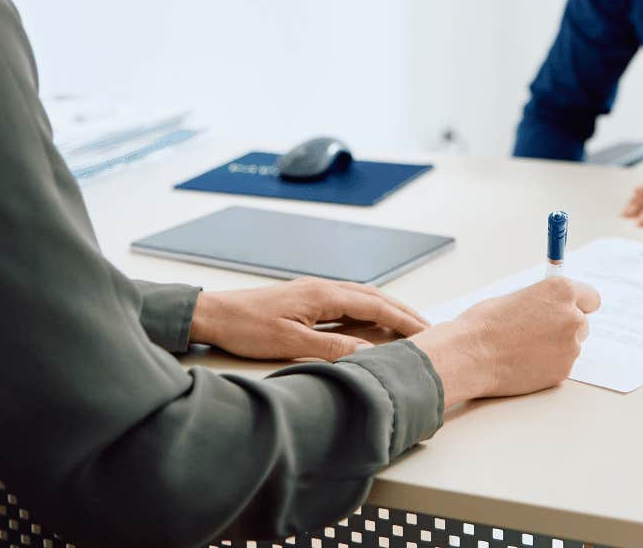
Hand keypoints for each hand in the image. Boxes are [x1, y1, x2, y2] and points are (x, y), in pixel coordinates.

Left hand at [190, 278, 428, 361]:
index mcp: (322, 294)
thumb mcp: (289, 343)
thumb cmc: (245, 326)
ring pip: (361, 298)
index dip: (403, 320)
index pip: (374, 306)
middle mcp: (322, 288)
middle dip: (403, 313)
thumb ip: (330, 349)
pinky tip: (370, 324)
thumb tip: (367, 356)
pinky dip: (367, 313)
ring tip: (408, 327)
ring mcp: (314, 292)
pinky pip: (347, 304)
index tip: (427, 333)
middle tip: (429, 329)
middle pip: (374, 297)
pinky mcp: (305, 300)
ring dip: (387, 311)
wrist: (213, 314)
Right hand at [408, 277, 599, 404]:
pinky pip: (560, 365)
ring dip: (556, 347)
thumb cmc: (485, 323)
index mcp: (561, 291)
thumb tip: (551, 309)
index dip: (579, 305)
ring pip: (571, 346)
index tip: (570, 310)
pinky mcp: (563, 371)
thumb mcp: (517, 298)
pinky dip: (548, 365)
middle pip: (582, 323)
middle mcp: (572, 317)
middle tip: (538, 333)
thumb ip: (543, 302)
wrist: (471, 355)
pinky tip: (524, 362)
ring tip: (524, 349)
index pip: (591, 298)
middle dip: (565, 328)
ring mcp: (570, 347)